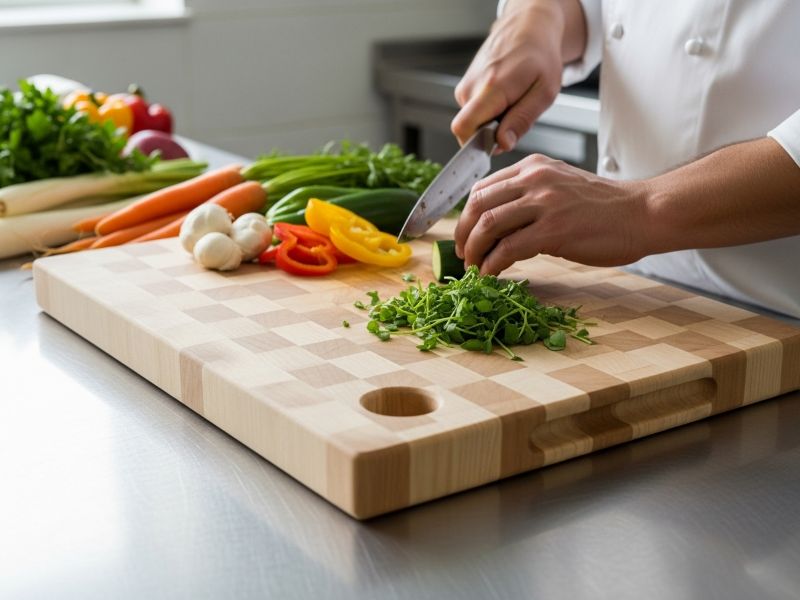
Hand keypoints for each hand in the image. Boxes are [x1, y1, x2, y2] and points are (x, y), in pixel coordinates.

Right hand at [451, 1, 566, 151]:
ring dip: (493, 122)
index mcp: (491, 88)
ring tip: (512, 102)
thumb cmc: (540, 56)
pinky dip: (489, 112)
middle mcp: (472, 86)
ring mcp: (465, 86)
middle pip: (470, 130)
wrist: (528, 27)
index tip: (494, 146)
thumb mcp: (544, 93)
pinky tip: (505, 97)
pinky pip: (474, 112)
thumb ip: (521, 121)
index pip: (463, 128)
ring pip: (473, 122)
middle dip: (491, 134)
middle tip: (515, 116)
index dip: (475, 145)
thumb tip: (502, 144)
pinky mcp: (465, 87)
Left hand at [454, 154, 652, 273]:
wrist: (643, 213)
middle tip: (462, 254)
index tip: (464, 235)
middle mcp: (534, 179)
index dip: (466, 216)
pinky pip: (508, 249)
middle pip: (478, 205)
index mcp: (533, 167)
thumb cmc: (605, 207)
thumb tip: (496, 223)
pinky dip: (493, 264)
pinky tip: (492, 274)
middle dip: (463, 233)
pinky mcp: (553, 230)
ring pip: (487, 225)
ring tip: (474, 267)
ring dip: (474, 251)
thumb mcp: (560, 187)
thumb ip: (529, 197)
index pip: (482, 188)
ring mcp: (544, 203)